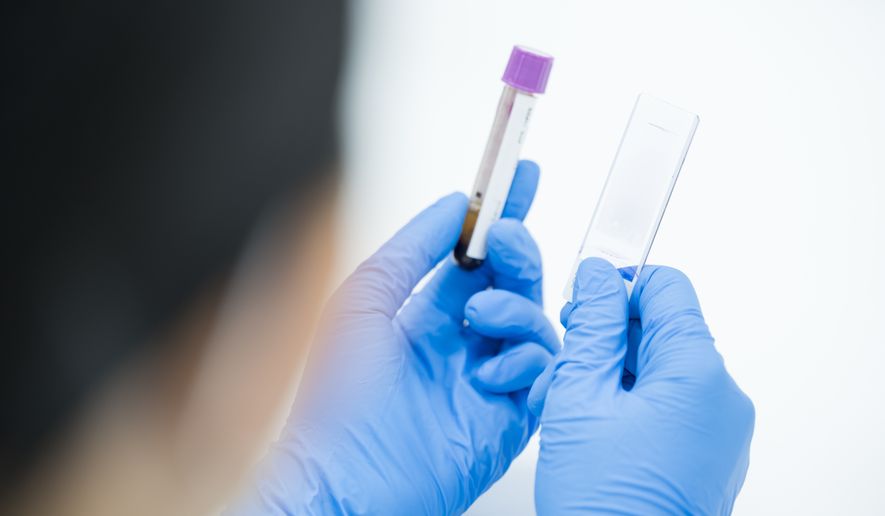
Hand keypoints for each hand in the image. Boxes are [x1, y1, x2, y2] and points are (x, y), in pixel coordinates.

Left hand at [229, 161, 558, 513]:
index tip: (524, 178)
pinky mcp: (508, 417)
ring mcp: (487, 378)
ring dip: (516, 308)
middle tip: (507, 240)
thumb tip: (454, 205)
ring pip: (535, 322)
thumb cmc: (337, 397)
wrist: (345, 479)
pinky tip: (489, 373)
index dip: (501, 218)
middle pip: (514, 282)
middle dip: (519, 252)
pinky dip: (526, 361)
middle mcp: (461, 343)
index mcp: (425, 315)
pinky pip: (544, 372)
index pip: (476, 258)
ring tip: (479, 321)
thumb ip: (412, 248)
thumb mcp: (364, 299)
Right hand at [528, 259, 754, 514]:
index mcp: (698, 372)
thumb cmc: (604, 503)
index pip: (666, 287)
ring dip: (615, 371)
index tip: (582, 300)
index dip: (618, 284)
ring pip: (662, 368)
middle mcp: (722, 396)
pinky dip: (632, 402)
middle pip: (664, 329)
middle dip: (609, 335)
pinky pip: (672, 405)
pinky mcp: (710, 455)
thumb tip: (598, 274)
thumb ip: (590, 325)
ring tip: (573, 403)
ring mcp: (721, 430)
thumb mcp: (580, 397)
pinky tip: (595, 427)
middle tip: (566, 360)